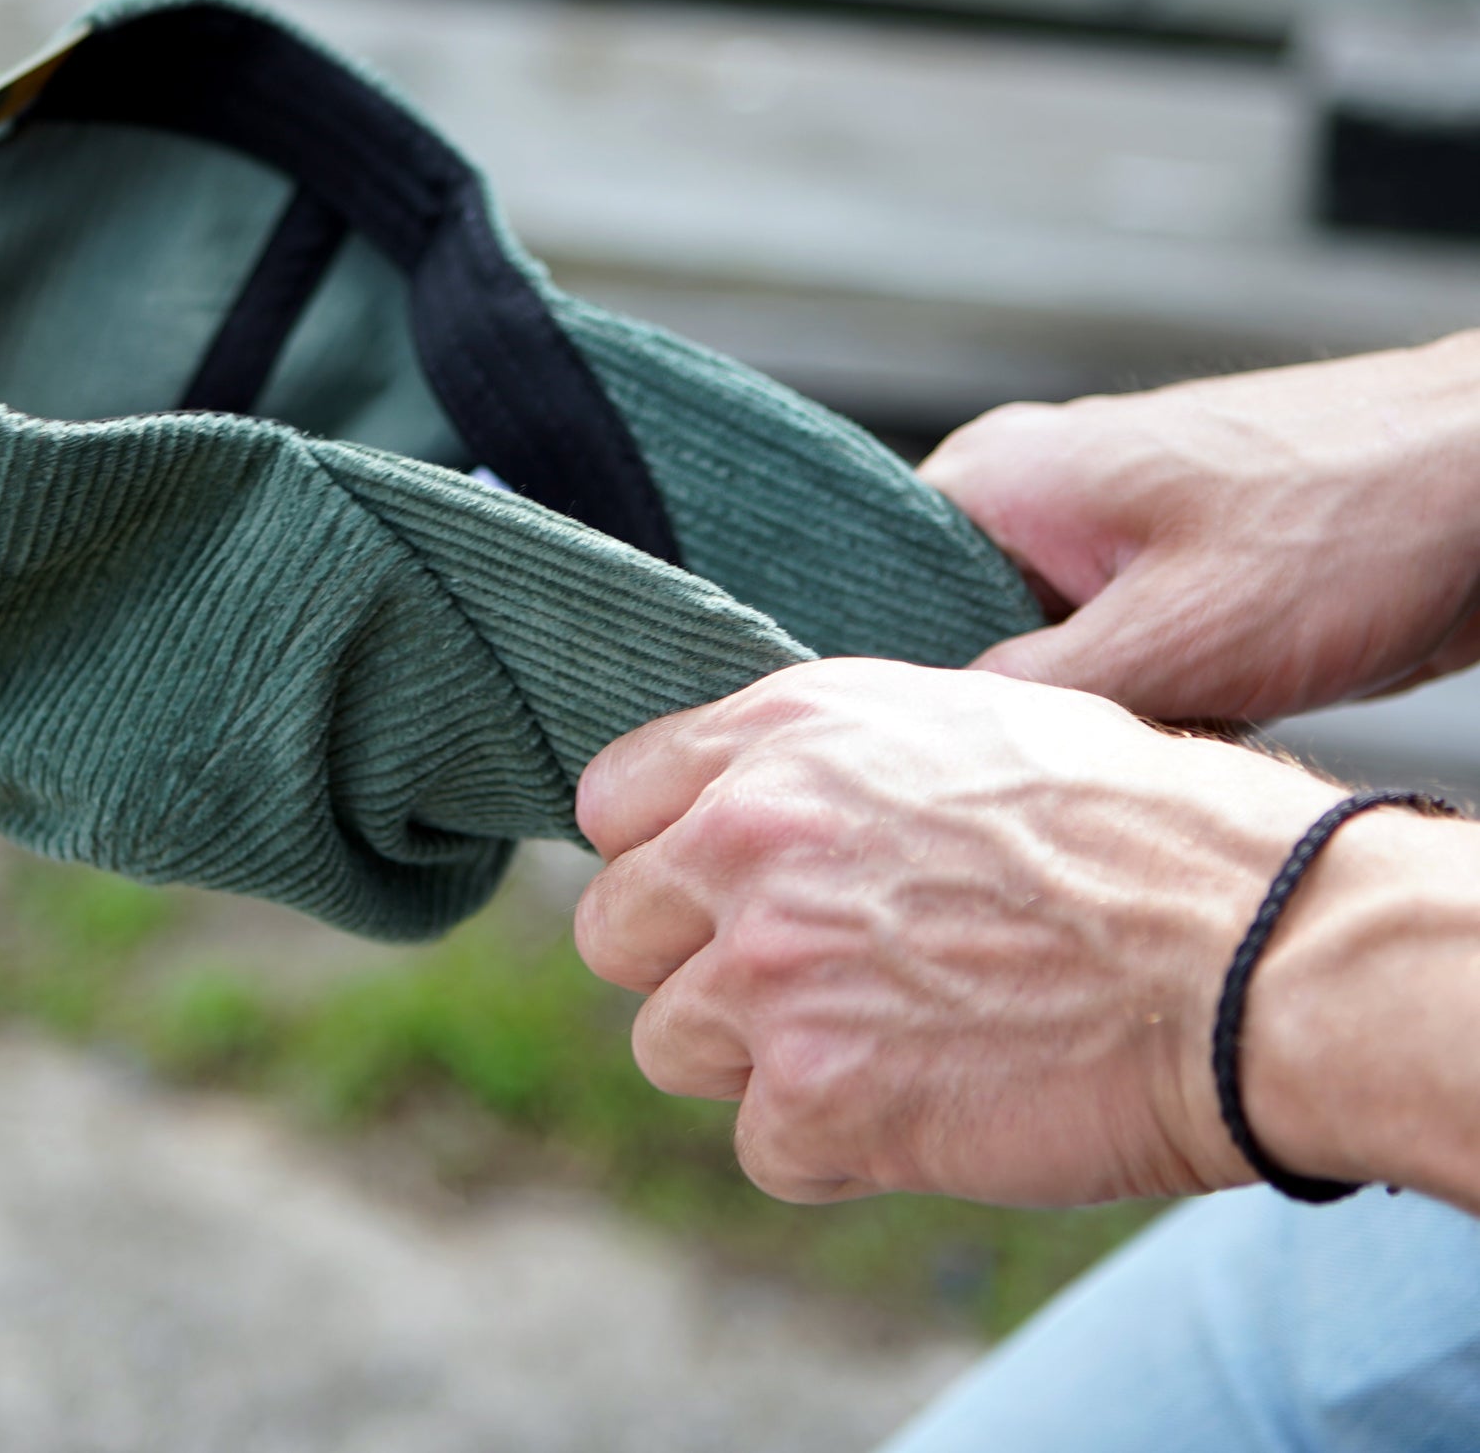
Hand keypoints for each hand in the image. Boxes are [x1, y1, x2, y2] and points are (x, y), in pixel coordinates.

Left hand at [573, 659, 1335, 1207]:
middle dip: (690, 962)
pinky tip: (929, 1102)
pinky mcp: (815, 1097)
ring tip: (888, 1039)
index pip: (614, 801)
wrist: (1256, 952)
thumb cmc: (1140, 831)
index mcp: (783, 734)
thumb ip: (824, 760)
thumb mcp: (963, 725)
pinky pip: (761, 1145)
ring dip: (761, 1059)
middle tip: (798, 979)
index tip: (715, 890)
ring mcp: (770, 971)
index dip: (663, 855)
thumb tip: (744, 802)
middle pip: (614, 929)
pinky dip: (833, 1145)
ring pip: (671, 1042)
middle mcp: (748, 840)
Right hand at [919, 331, 1479, 722]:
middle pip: (950, 633)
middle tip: (1025, 782)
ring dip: (1075, 716)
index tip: (906, 765)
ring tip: (1120, 753)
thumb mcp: (1177, 635)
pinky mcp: (1167, 569)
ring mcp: (1102, 529)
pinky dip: (1134, 705)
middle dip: (994, 715)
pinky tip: (1174, 738)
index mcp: (998, 477)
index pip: (869, 591)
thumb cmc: (1352, 520)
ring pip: (1035, 656)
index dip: (882, 685)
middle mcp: (1033, 494)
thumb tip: (924, 740)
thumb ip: (1034, 692)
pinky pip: (1106, 657)